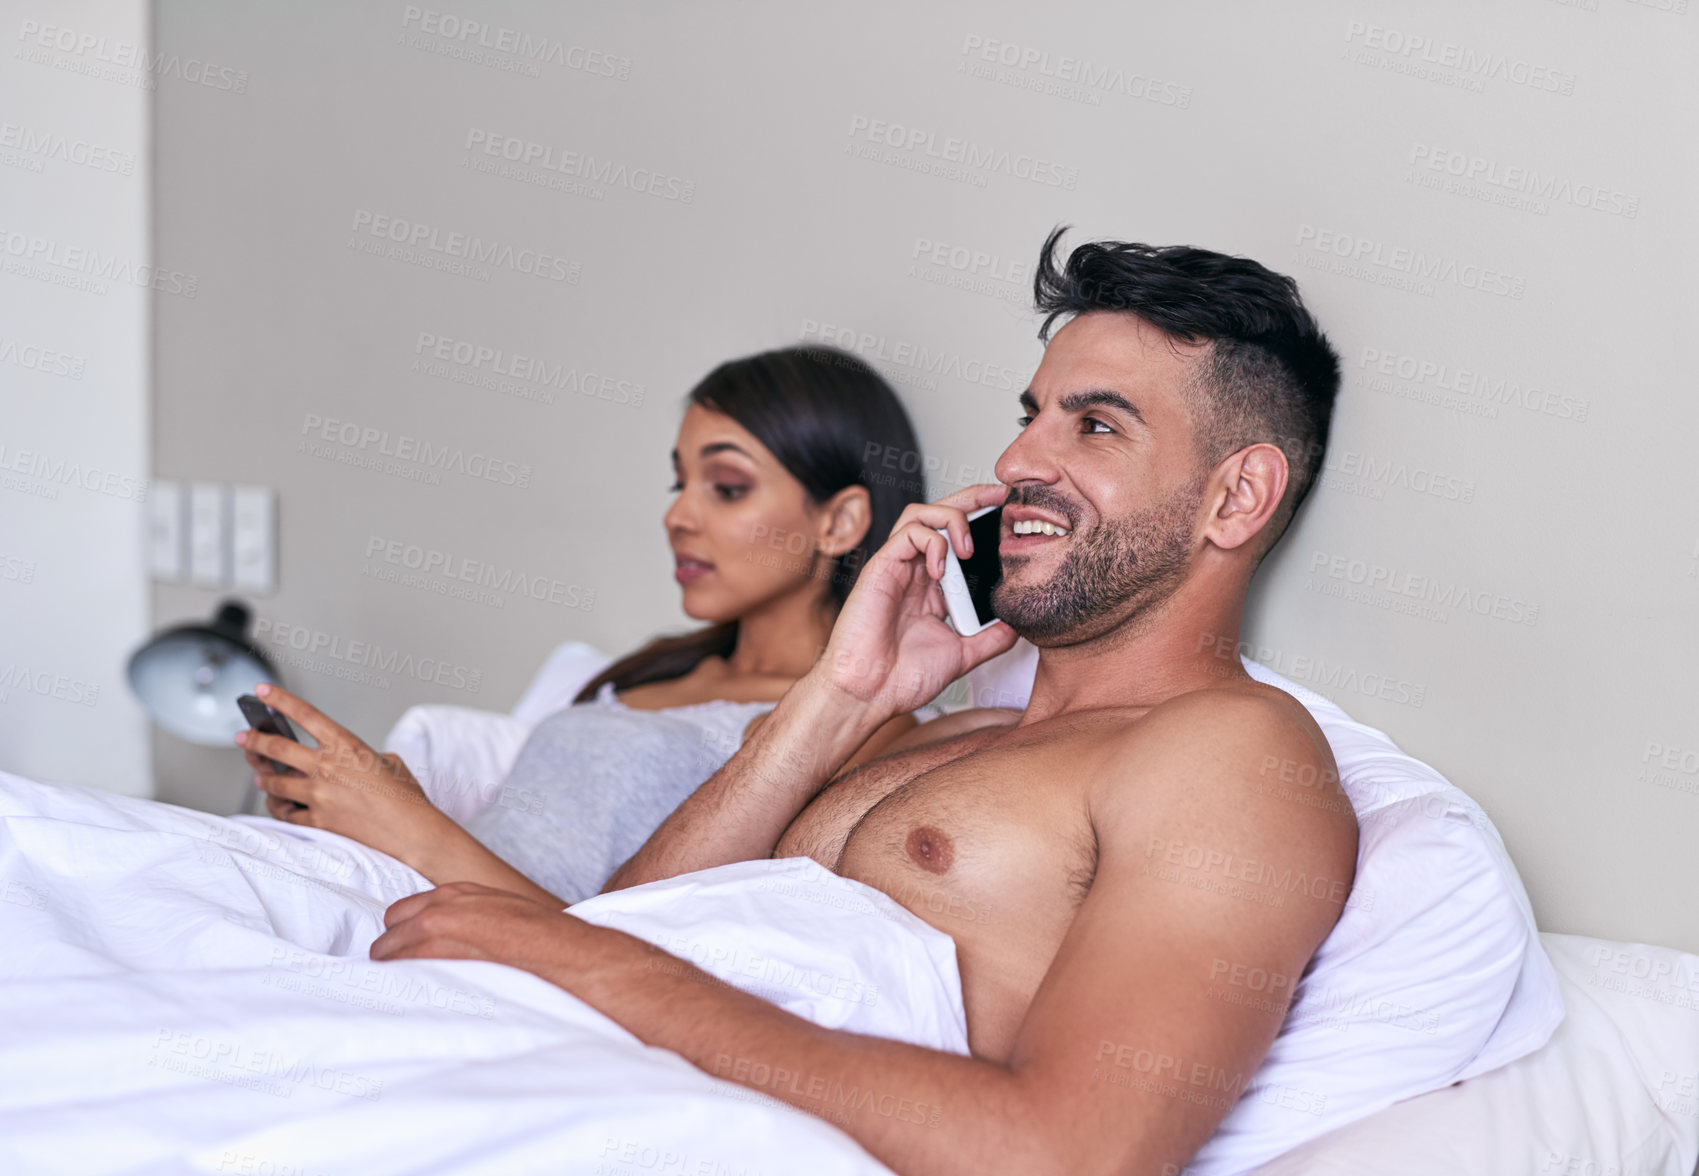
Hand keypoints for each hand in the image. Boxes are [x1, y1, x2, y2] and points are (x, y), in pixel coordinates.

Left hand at [235, 684, 445, 865]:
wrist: (410, 831)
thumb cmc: (406, 798)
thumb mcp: (389, 763)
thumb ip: (362, 758)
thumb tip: (349, 764)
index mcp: (346, 745)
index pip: (305, 714)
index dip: (280, 699)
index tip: (262, 691)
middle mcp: (327, 767)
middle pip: (276, 748)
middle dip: (254, 740)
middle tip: (243, 737)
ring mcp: (319, 794)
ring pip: (274, 783)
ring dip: (264, 779)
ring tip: (261, 777)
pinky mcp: (317, 820)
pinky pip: (287, 813)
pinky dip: (281, 809)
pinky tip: (279, 805)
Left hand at [370, 881, 580, 972]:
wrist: (557, 950)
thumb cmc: (537, 936)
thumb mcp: (498, 908)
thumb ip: (467, 916)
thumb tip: (450, 938)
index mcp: (454, 893)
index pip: (400, 913)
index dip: (404, 936)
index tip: (411, 954)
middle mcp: (438, 908)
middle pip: (388, 934)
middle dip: (394, 955)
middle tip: (408, 978)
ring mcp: (433, 932)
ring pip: (386, 955)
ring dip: (395, 973)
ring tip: (412, 993)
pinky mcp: (435, 958)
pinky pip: (399, 973)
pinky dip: (402, 985)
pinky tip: (416, 999)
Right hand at [813, 483, 1017, 717]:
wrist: (869, 694)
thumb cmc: (904, 677)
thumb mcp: (963, 655)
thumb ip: (991, 638)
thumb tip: (1019, 623)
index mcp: (933, 587)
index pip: (958, 538)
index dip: (983, 521)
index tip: (1012, 520)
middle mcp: (915, 571)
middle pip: (941, 514)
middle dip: (974, 499)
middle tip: (1004, 498)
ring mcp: (897, 567)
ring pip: (922, 513)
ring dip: (952, 518)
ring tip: (969, 548)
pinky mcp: (881, 567)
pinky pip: (908, 533)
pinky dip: (932, 542)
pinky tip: (941, 570)